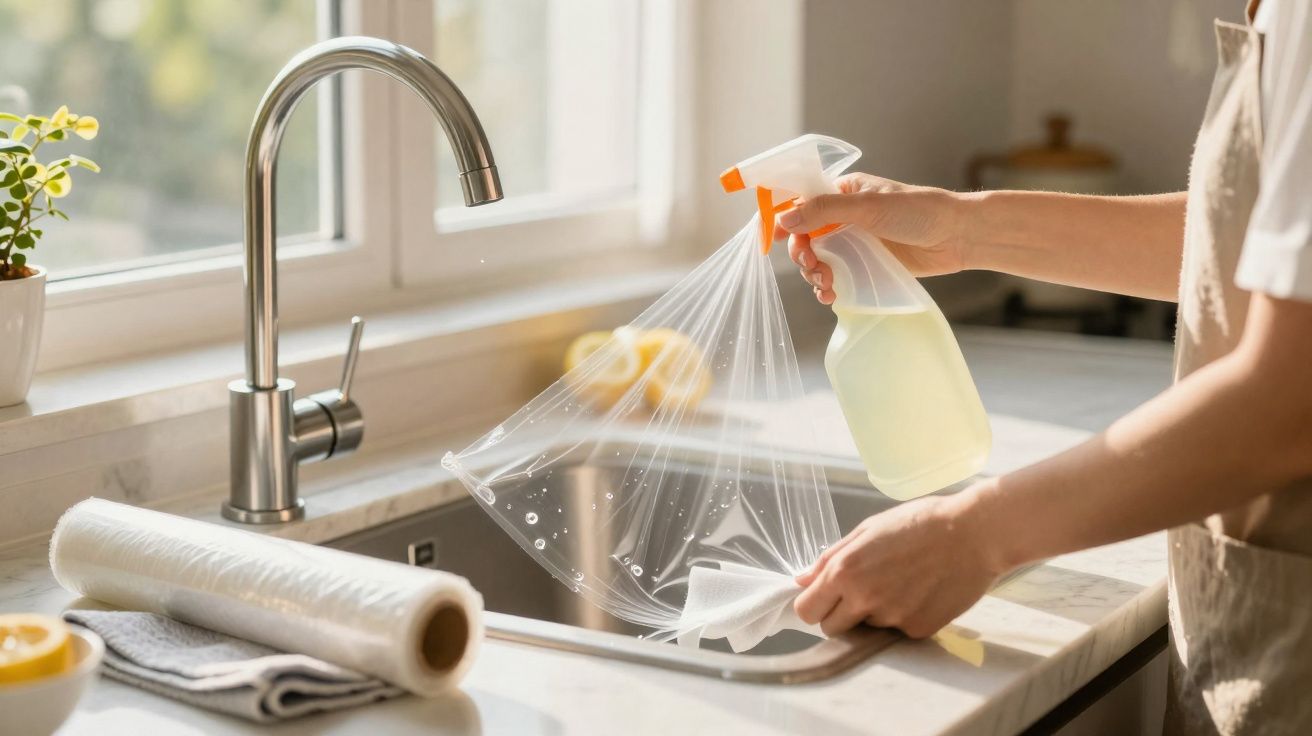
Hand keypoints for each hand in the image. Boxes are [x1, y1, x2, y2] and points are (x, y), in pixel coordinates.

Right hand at [775, 173, 969, 304]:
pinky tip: (831, 296)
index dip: (783, 219)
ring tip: (825, 285)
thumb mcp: (867, 206)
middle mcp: (844, 216)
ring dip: (813, 273)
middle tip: (811, 265)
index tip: (771, 238)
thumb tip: (783, 218)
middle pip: (804, 236)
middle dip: (801, 253)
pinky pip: (836, 277)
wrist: (957, 237)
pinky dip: (828, 288)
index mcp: (842, 192)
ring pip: (817, 260)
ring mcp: (854, 243)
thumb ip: (824, 211)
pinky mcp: (865, 266)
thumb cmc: (918, 211)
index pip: (801, 202)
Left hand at [794, 492, 1005, 638]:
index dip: (813, 604)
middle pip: (830, 628)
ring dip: (874, 613)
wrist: (974, 534)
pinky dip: (903, 616)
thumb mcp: (868, 529)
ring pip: (866, 628)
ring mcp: (892, 617)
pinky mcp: (917, 630)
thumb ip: (831, 558)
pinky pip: (897, 631)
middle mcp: (865, 598)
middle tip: (861, 591)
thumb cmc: (920, 522)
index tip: (824, 597)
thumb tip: (802, 580)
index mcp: (846, 571)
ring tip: (900, 582)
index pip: (806, 611)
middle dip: (838, 614)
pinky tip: (920, 591)